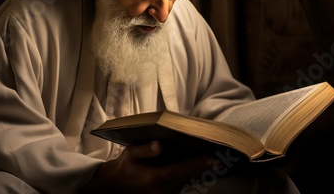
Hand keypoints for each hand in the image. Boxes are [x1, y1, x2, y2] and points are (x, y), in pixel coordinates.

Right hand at [79, 140, 216, 193]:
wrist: (114, 187)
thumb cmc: (124, 166)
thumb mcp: (130, 154)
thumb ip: (144, 150)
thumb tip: (160, 145)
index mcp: (155, 178)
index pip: (181, 170)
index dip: (197, 164)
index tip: (212, 158)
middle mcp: (162, 190)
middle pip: (188, 178)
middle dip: (204, 169)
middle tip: (220, 159)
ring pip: (186, 183)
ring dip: (198, 173)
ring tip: (212, 162)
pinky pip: (181, 186)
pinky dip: (190, 177)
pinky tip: (198, 168)